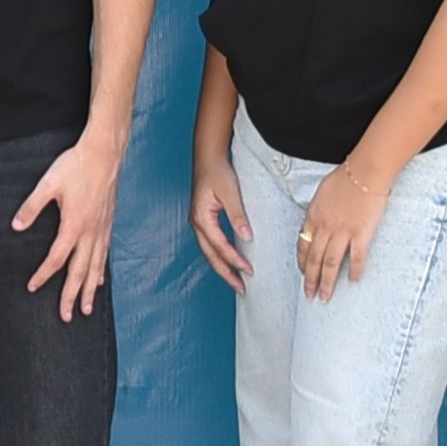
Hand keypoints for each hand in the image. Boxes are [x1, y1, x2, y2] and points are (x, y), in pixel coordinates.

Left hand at [14, 126, 123, 318]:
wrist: (104, 153)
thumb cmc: (75, 165)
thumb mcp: (48, 183)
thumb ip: (31, 207)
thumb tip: (16, 227)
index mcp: (74, 225)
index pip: (57, 259)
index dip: (43, 275)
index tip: (32, 287)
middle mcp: (91, 232)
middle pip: (80, 272)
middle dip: (72, 295)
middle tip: (66, 316)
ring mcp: (102, 230)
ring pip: (96, 267)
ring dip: (90, 290)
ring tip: (86, 309)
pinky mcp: (108, 224)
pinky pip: (105, 255)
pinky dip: (101, 271)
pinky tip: (99, 281)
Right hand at [190, 152, 253, 290]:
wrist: (208, 158)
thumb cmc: (217, 172)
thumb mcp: (230, 192)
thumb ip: (237, 216)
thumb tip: (246, 236)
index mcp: (201, 218)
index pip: (220, 246)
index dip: (234, 260)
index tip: (249, 270)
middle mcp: (197, 223)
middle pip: (210, 256)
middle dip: (226, 273)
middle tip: (241, 287)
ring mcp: (198, 222)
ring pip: (209, 252)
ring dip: (222, 266)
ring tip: (237, 280)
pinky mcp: (203, 220)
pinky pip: (211, 244)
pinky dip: (220, 255)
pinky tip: (230, 260)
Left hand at [296, 160, 384, 302]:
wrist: (364, 173)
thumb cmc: (343, 179)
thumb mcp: (320, 194)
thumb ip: (316, 212)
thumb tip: (314, 225)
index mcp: (313, 217)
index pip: (303, 245)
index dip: (302, 262)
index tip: (303, 274)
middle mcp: (324, 227)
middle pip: (314, 259)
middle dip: (310, 279)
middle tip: (309, 295)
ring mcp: (343, 232)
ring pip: (331, 263)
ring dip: (327, 282)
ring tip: (325, 297)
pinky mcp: (361, 234)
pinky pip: (356, 257)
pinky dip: (354, 271)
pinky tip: (352, 282)